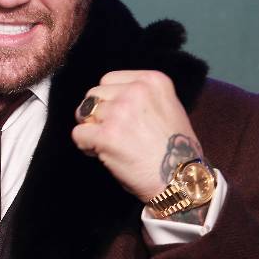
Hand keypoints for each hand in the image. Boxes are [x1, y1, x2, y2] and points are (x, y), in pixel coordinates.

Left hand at [71, 70, 203, 202]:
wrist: (181, 179)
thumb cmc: (175, 149)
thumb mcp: (168, 107)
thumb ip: (142, 97)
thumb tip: (111, 99)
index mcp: (153, 80)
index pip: (109, 79)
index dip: (109, 99)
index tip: (118, 116)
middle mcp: (136, 91)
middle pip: (94, 93)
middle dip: (97, 113)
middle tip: (111, 132)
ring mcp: (120, 112)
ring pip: (83, 112)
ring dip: (91, 129)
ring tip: (107, 143)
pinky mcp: (106, 135)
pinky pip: (78, 134)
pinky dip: (85, 145)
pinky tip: (100, 153)